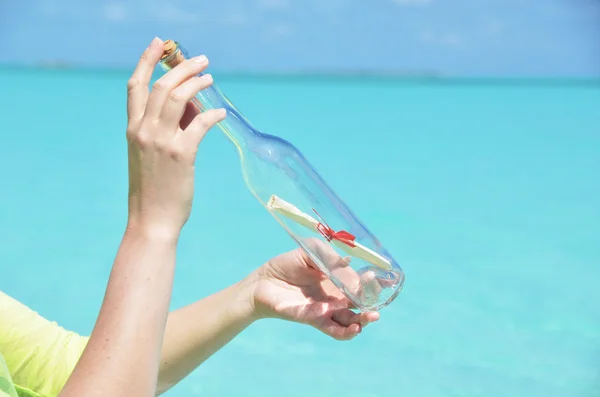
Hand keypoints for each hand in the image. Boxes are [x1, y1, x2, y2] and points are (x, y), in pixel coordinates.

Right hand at [125, 37, 225, 236]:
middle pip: (161, 85)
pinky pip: (200, 124)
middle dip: (182, 67)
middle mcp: (143, 131)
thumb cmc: (154, 188)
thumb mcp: (151, 154)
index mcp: (133, 129)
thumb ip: (168, 127)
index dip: (146, 61)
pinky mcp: (181, 154)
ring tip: (211, 78)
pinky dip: (213, 115)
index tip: (159, 43)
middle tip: (202, 60)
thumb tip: (192, 104)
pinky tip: (222, 113)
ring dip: (197, 83)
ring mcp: (161, 141)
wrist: (151, 220)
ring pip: (178, 98)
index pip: (135, 86)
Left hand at [251, 239, 380, 340]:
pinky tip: (355, 329)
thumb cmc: (286, 265)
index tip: (385, 279)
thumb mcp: (310, 251)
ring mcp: (326, 309)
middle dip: (373, 302)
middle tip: (379, 297)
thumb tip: (349, 262)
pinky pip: (334, 330)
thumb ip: (329, 256)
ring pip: (352, 320)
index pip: (360, 282)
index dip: (373, 282)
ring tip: (371, 316)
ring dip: (364, 320)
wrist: (262, 282)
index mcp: (336, 279)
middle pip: (361, 303)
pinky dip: (346, 333)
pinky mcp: (315, 319)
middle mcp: (335, 295)